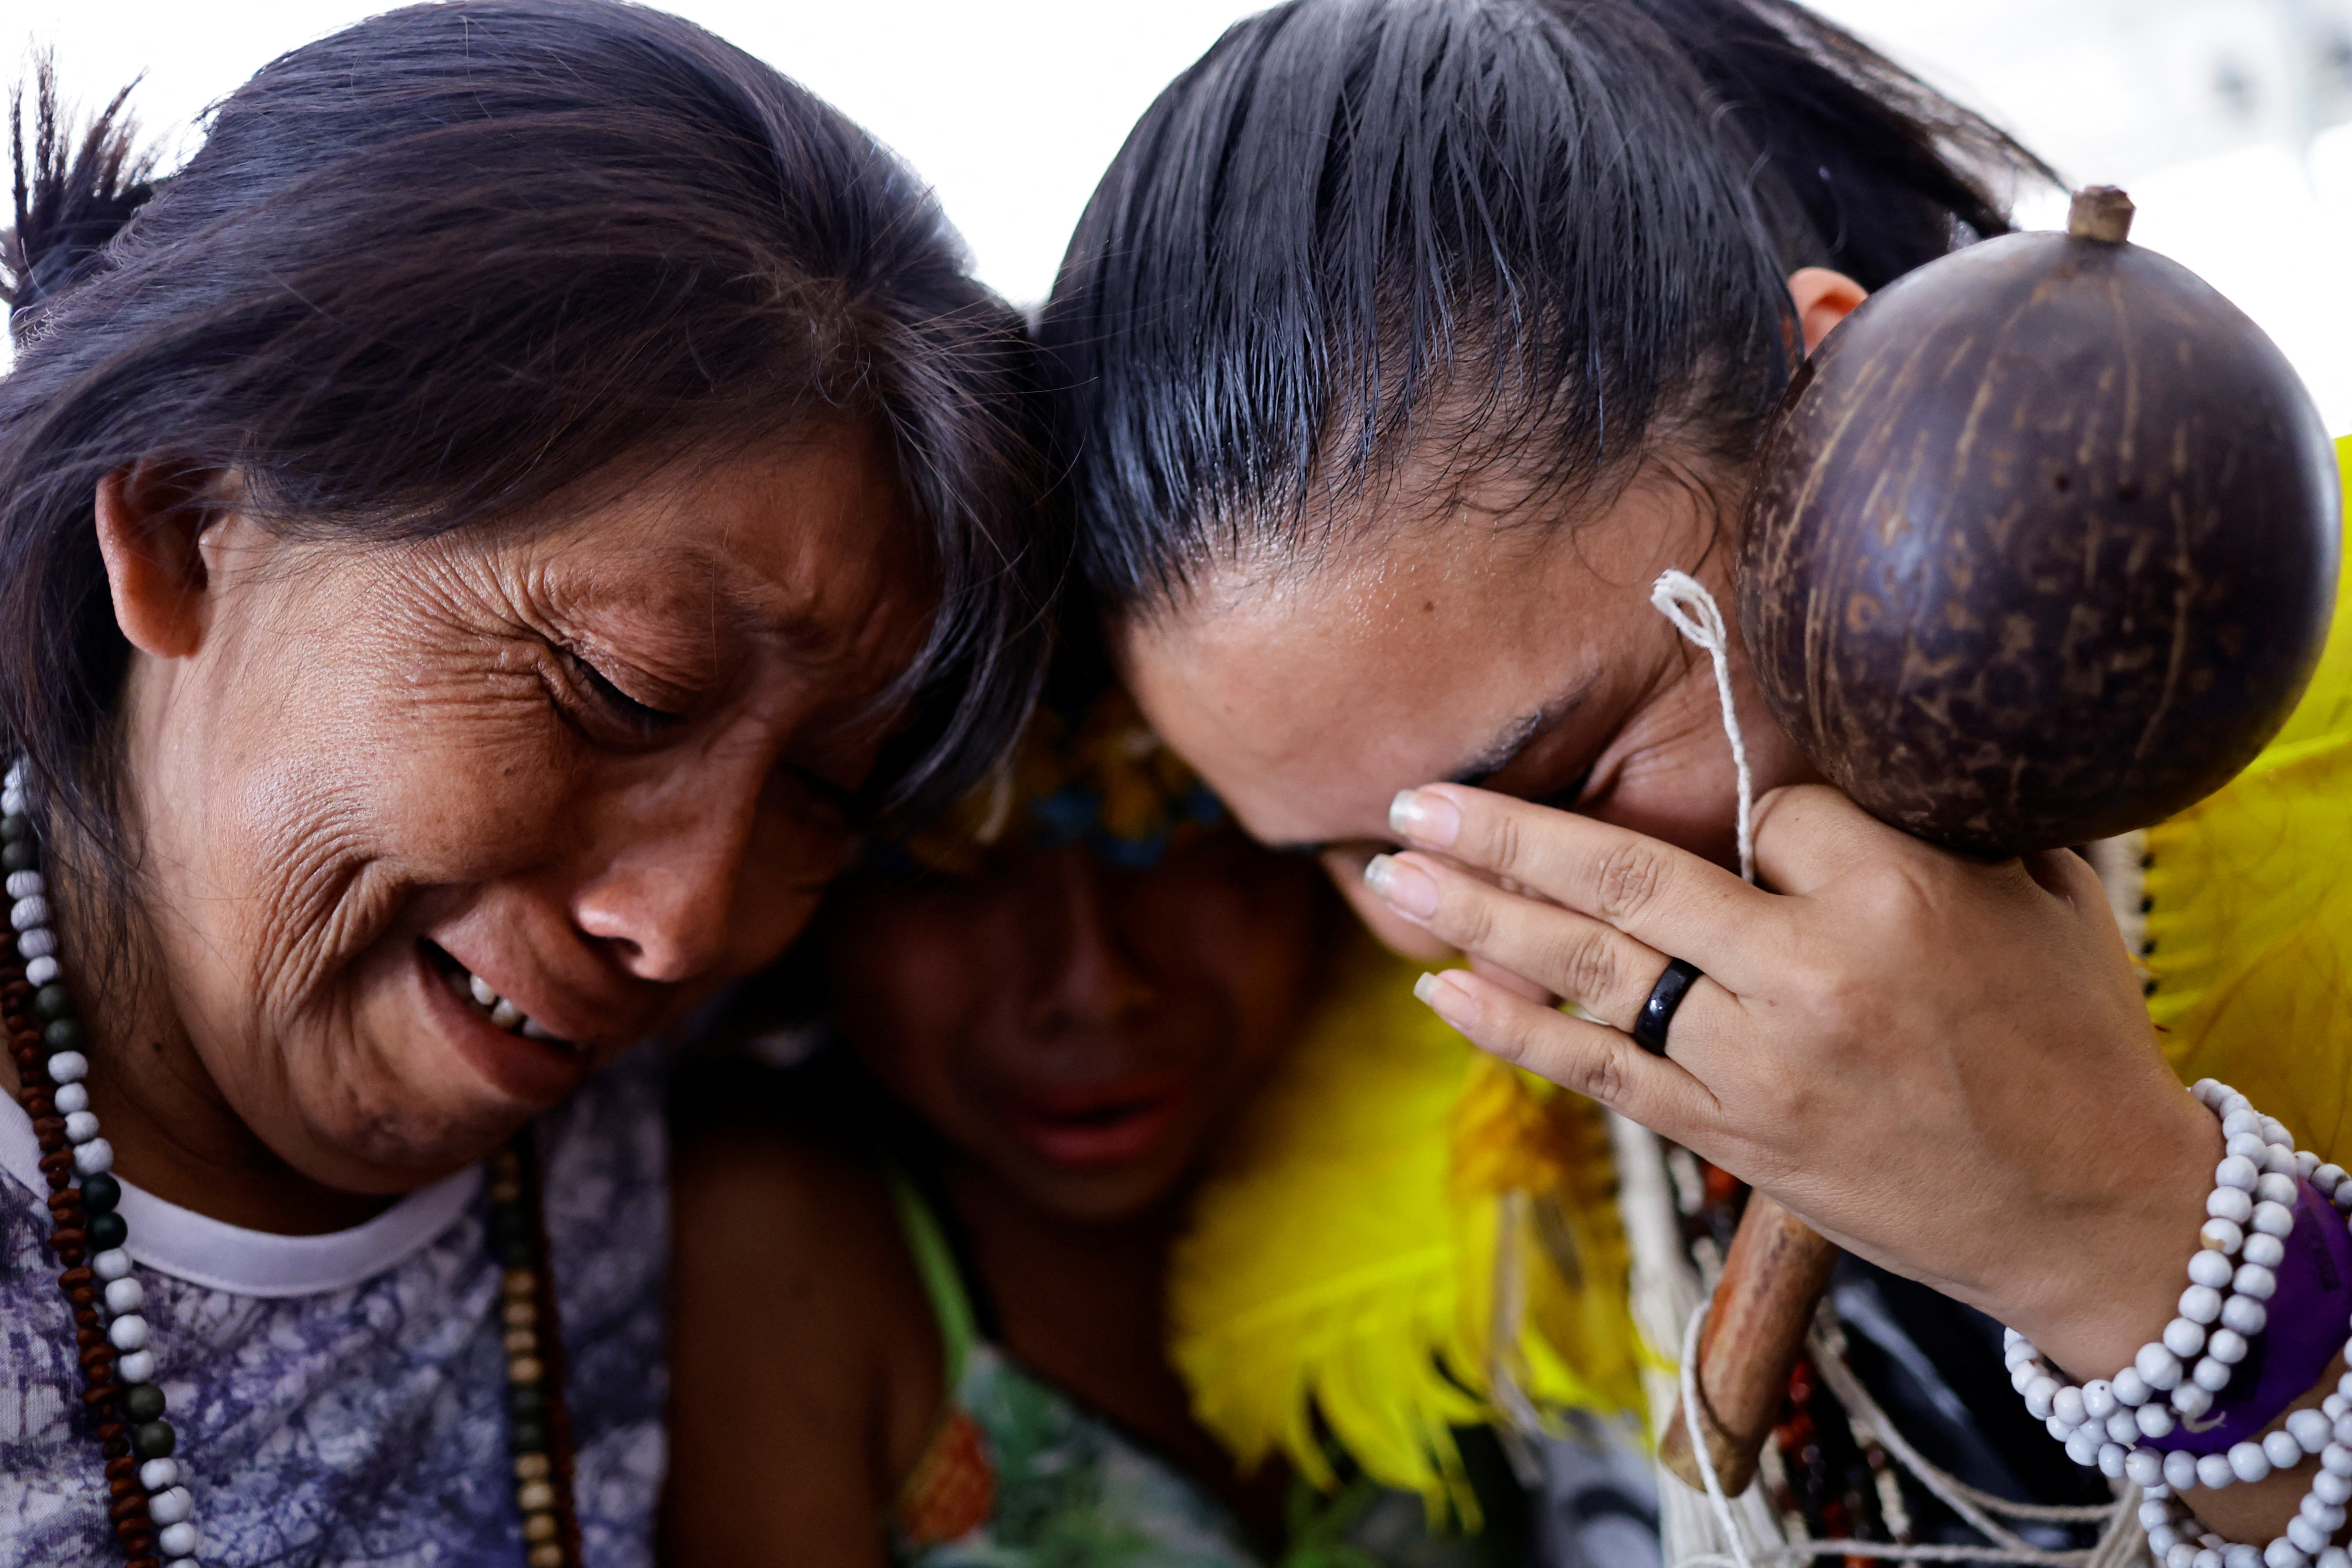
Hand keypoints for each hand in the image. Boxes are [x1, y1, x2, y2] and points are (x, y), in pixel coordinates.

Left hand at [1366, 781, 2220, 1379]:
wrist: (2093, 1211)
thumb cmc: (2072, 1039)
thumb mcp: (2040, 894)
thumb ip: (1938, 817)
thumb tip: (1851, 742)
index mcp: (1897, 894)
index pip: (1766, 802)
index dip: (1737, 789)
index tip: (1715, 784)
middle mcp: (1808, 976)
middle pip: (1625, 877)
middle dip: (1504, 832)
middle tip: (1413, 797)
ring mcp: (1757, 1066)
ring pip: (1588, 972)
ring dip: (1476, 920)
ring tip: (1392, 873)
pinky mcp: (1730, 1136)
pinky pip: (1597, 1070)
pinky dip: (1512, 1028)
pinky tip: (1441, 988)